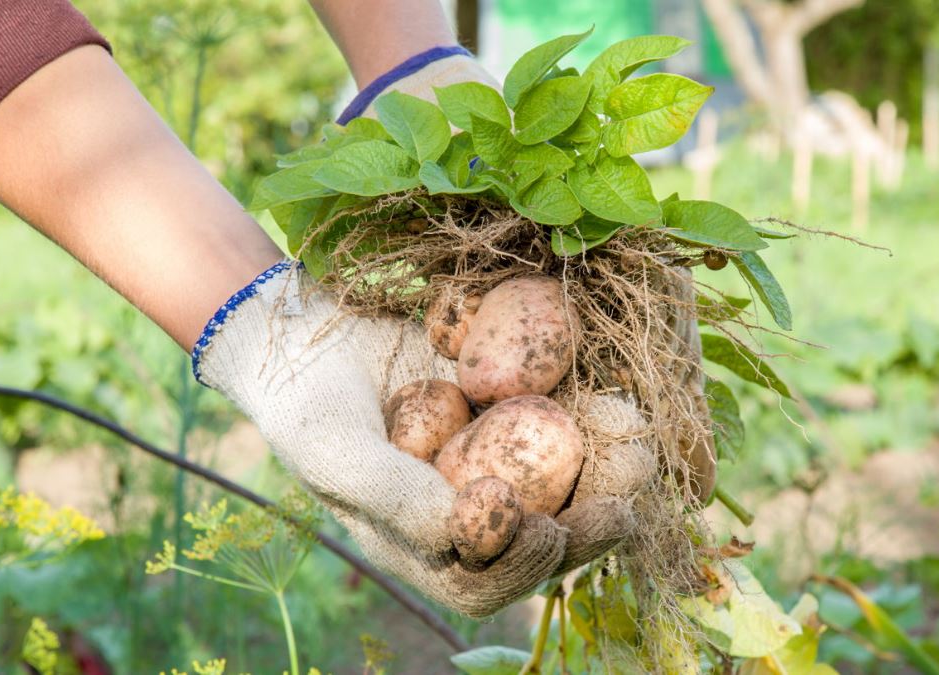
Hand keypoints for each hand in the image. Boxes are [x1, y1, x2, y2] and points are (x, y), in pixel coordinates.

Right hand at [194, 263, 648, 615]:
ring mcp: (493, 458)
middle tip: (623, 502)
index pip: (484, 582)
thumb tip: (469, 533)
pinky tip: (612, 399)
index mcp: (424, 543)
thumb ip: (395, 499)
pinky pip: (558, 425)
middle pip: (541, 538)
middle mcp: (468, 508)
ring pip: (564, 482)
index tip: (547, 530)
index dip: (522, 570)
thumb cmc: (306, 403)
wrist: (304, 330)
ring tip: (634, 443)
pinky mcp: (510, 409)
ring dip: (605, 471)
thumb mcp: (338, 452)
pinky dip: (590, 418)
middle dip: (587, 526)